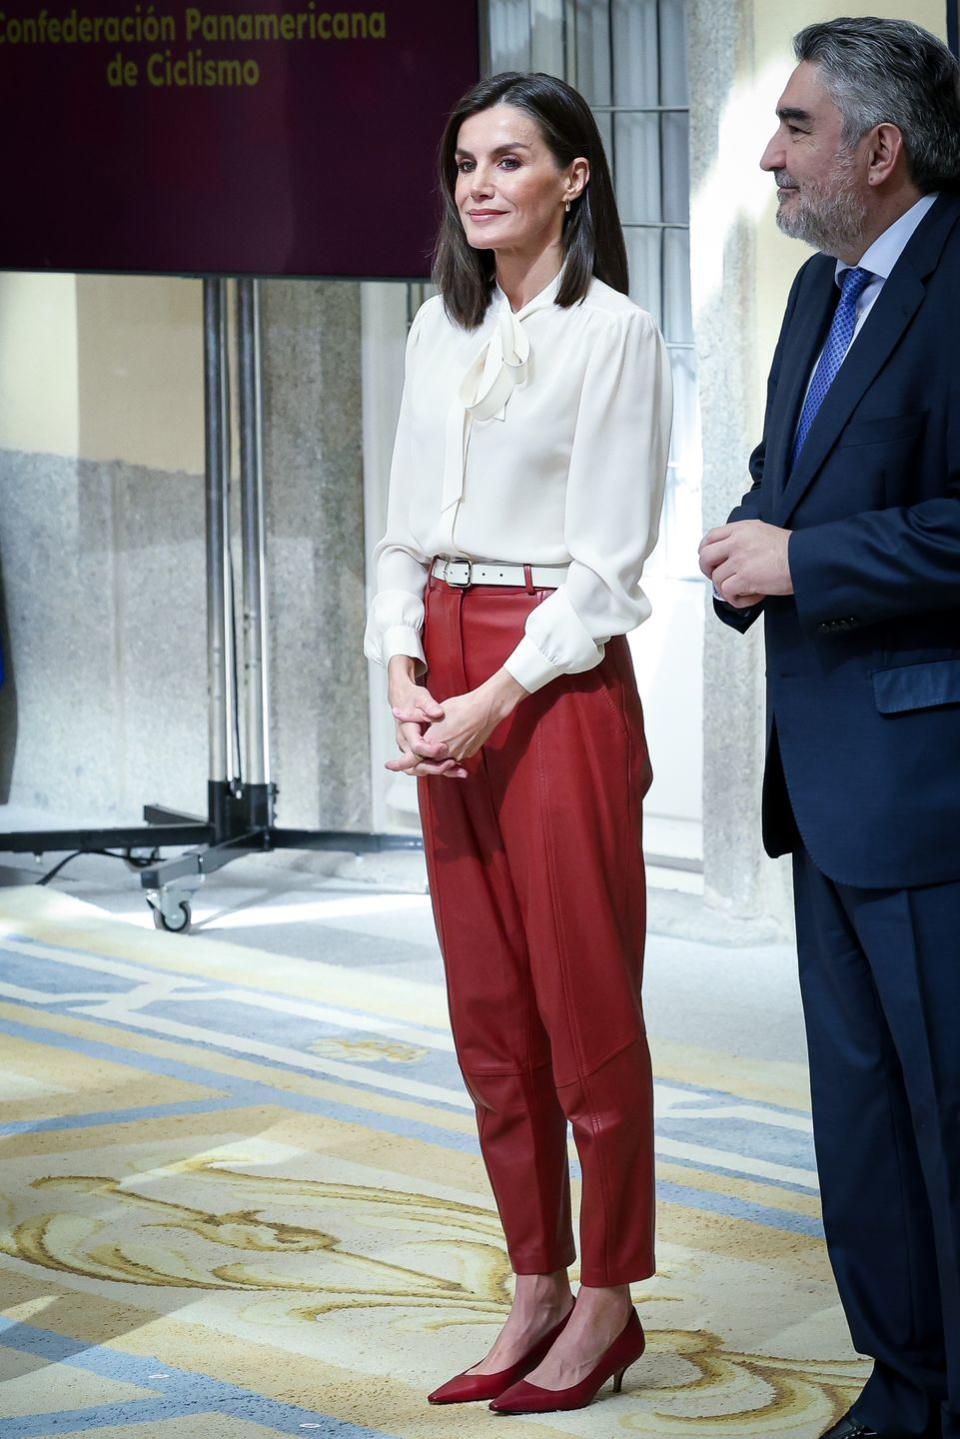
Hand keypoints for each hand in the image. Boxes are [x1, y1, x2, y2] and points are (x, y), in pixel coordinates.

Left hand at [391, 669, 526, 776]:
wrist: (486, 709)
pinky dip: (445, 757)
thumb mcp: (432, 710)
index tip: (388, 765)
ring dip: (431, 761)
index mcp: (433, 742)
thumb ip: (412, 715)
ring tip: (423, 754)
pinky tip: (442, 750)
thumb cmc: (459, 706)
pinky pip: (452, 759)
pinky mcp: (467, 754)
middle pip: (425, 763)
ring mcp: (458, 755)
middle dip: (415, 763)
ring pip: (440, 762)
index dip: (399, 763)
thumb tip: (395, 712)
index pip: (413, 758)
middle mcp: (445, 753)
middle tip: (403, 762)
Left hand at [699, 520, 792, 605]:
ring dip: (728, 589)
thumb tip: (728, 553)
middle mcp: (737, 542)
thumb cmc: (790, 550)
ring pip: (716, 578)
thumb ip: (743, 538)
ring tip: (746, 590)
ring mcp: (740, 559)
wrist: (805, 559)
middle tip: (720, 578)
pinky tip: (752, 597)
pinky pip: (727, 592)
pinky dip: (738, 600)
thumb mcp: (763, 532)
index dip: (705, 551)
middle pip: (705, 557)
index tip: (710, 561)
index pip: (710, 537)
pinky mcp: (745, 577)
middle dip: (708, 571)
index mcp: (741, 529)